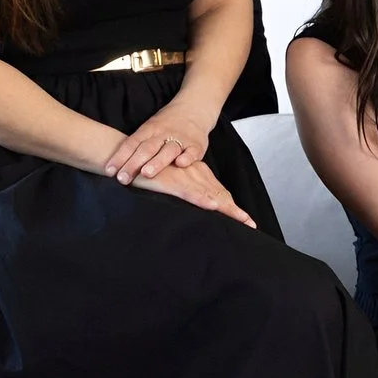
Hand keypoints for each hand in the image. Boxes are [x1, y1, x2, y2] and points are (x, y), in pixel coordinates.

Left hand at [105, 97, 211, 185]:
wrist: (194, 108)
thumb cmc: (166, 125)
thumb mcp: (149, 129)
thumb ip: (136, 146)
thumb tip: (115, 167)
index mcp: (149, 129)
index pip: (132, 143)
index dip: (120, 157)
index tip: (109, 171)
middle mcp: (163, 133)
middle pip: (147, 148)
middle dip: (134, 164)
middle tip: (122, 178)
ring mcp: (181, 138)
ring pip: (168, 150)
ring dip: (157, 162)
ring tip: (146, 173)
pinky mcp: (196, 145)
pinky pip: (192, 151)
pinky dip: (187, 157)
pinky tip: (180, 164)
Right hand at [132, 158, 257, 225]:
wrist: (127, 153)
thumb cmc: (146, 169)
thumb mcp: (168, 180)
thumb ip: (181, 191)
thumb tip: (187, 208)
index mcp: (195, 174)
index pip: (218, 193)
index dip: (232, 207)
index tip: (246, 221)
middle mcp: (194, 174)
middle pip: (220, 195)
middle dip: (235, 211)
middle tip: (251, 224)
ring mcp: (184, 177)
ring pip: (210, 195)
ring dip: (227, 208)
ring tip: (242, 220)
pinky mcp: (171, 181)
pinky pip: (190, 191)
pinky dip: (202, 199)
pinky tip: (214, 207)